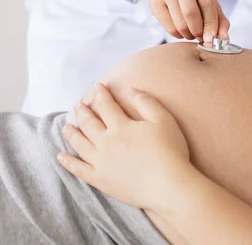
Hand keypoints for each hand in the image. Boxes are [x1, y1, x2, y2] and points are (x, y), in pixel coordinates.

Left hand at [57, 83, 190, 210]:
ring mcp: (100, 162)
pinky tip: (61, 156)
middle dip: (83, 111)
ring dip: (71, 133)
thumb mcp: (164, 120)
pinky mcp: (100, 180)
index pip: (106, 106)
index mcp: (121, 126)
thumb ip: (146, 102)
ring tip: (66, 127)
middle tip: (78, 104)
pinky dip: (68, 162)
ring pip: (80, 144)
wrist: (167, 185)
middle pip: (89, 123)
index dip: (101, 94)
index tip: (98, 86)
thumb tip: (131, 89)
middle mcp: (106, 142)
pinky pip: (79, 169)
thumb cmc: (170, 151)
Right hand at [149, 0, 229, 41]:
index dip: (211, 23)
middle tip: (202, 37)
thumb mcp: (212, 3)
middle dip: (199, 30)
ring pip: (180, 22)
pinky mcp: (154, 0)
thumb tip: (223, 37)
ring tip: (193, 33)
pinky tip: (182, 31)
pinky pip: (169, 27)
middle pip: (191, 12)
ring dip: (189, 34)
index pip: (207, 2)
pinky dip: (178, 35)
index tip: (212, 38)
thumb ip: (221, 19)